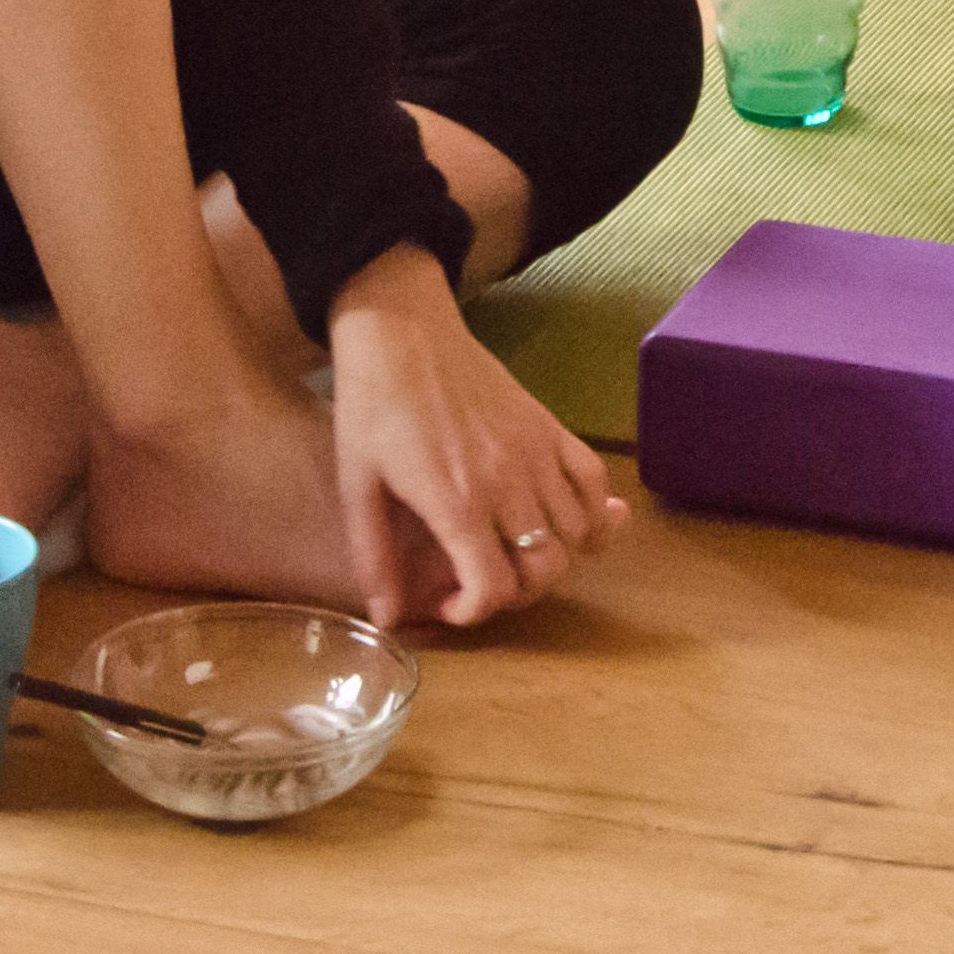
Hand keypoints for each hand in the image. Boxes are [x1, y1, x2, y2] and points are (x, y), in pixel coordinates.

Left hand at [325, 244, 627, 627]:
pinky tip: (574, 526)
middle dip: (516, 593)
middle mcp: (508, 485)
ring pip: (576, 534)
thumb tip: (386, 619)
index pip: (494, 589)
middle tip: (481, 580)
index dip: (473, 613)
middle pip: (545, 570)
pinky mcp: (549, 427)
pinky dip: (596, 513)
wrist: (402, 334)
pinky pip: (593, 482)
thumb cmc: (372, 408)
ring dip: (553, 559)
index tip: (448, 602)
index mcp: (457, 505)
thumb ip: (374, 557)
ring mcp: (536, 453)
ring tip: (517, 554)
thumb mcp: (357, 487)